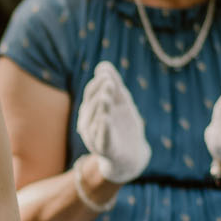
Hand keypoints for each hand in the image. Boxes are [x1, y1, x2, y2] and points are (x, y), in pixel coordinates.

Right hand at [75, 60, 151, 184]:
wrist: (132, 154)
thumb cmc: (123, 125)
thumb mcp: (121, 102)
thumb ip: (114, 84)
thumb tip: (103, 66)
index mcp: (91, 110)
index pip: (91, 93)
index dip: (99, 83)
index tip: (109, 76)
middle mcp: (88, 123)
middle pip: (91, 105)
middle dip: (99, 93)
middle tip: (110, 84)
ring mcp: (94, 137)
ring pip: (94, 121)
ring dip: (100, 108)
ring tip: (107, 98)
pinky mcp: (105, 150)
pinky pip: (102, 139)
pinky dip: (103, 129)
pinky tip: (106, 119)